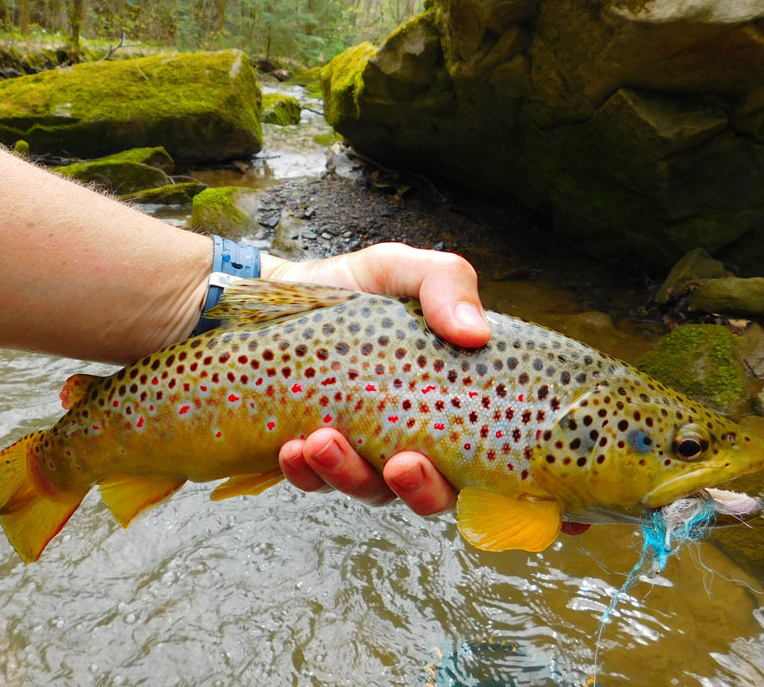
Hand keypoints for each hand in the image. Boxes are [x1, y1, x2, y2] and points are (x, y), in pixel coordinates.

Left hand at [264, 243, 487, 515]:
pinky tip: (294, 449)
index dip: (474, 479)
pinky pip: (314, 482)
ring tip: (324, 441)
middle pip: (430, 493)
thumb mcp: (402, 270)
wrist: (283, 290)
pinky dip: (304, 472)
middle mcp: (414, 438)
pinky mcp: (316, 458)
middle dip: (416, 489)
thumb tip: (476, 332)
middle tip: (399, 464)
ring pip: (368, 490)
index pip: (480, 460)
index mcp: (450, 404)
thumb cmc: (356, 286)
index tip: (448, 456)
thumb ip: (446, 284)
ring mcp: (364, 453)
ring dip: (348, 475)